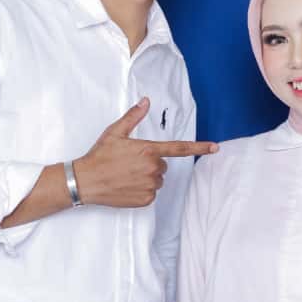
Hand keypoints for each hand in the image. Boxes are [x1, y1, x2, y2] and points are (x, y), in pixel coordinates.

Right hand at [73, 98, 217, 207]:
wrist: (86, 181)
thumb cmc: (99, 156)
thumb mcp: (115, 132)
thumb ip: (134, 117)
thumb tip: (146, 101)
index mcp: (148, 150)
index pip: (179, 148)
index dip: (199, 147)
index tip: (215, 148)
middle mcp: (152, 168)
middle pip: (162, 166)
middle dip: (150, 164)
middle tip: (129, 164)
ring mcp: (150, 185)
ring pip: (157, 180)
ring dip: (146, 178)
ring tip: (126, 175)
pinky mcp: (145, 199)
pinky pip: (151, 194)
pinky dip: (142, 191)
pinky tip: (126, 186)